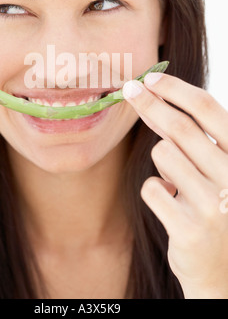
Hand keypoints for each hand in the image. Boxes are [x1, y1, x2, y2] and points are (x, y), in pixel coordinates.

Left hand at [123, 72, 227, 298]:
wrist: (222, 270)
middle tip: (129, 89)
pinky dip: (155, 190)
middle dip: (150, 103)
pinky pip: (152, 188)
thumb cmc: (214, 206)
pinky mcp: (191, 229)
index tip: (151, 77)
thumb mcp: (213, 167)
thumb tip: (152, 99)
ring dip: (161, 161)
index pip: (208, 109)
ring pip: (163, 154)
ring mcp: (215, 205)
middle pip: (181, 126)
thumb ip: (190, 138)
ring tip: (177, 181)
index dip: (176, 89)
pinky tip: (171, 204)